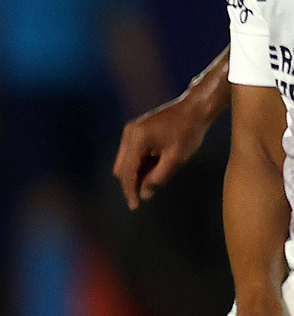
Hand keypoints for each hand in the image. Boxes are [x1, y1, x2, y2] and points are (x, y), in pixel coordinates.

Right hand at [113, 95, 213, 209]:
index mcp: (137, 139)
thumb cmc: (189, 131)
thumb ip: (158, 178)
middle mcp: (129, 134)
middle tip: (147, 194)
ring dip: (137, 173)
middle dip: (132, 182)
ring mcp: (130, 131)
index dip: (130, 191)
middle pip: (121, 168)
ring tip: (156, 177)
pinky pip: (131, 153)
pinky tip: (156, 166)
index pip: (127, 172)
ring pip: (125, 161)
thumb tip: (144, 194)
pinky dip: (140, 164)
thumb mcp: (176, 158)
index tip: (135, 206)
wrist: (195, 108)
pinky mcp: (135, 131)